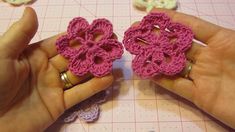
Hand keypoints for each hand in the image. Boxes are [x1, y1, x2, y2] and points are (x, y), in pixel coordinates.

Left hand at [0, 7, 112, 130]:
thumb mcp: (3, 55)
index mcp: (35, 55)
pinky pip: (79, 94)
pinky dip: (94, 87)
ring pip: (80, 75)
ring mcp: (54, 87)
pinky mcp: (59, 104)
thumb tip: (31, 10)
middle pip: (75, 57)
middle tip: (112, 41)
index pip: (61, 43)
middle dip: (93, 49)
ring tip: (114, 58)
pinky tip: (108, 78)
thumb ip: (20, 34)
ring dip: (97, 67)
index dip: (78, 36)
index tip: (95, 30)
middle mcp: (47, 69)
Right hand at [150, 9, 234, 128]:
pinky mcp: (199, 96)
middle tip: (137, 32)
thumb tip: (184, 21)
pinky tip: (148, 72)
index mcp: (220, 42)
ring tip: (138, 50)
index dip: (173, 20)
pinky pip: (177, 86)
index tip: (153, 15)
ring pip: (174, 65)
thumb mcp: (234, 43)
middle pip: (177, 45)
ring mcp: (202, 77)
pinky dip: (162, 79)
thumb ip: (211, 33)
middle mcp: (208, 58)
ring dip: (155, 58)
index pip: (192, 27)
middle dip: (157, 37)